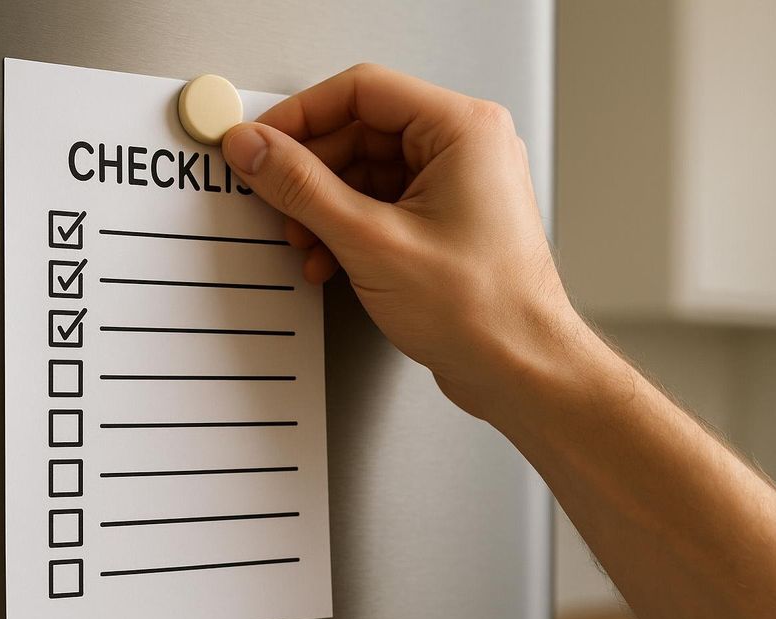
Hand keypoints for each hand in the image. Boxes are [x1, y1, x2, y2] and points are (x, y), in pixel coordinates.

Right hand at [222, 64, 581, 420]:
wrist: (519, 371)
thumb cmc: (482, 310)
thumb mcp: (371, 241)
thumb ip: (302, 188)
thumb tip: (255, 149)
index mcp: (462, 130)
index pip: (362, 91)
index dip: (301, 115)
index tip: (259, 140)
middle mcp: (465, 149)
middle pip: (361, 132)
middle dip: (310, 172)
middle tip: (272, 197)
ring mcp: (456, 186)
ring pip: (366, 172)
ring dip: (324, 207)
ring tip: (303, 241)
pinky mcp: (444, 222)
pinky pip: (381, 205)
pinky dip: (347, 228)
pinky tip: (327, 260)